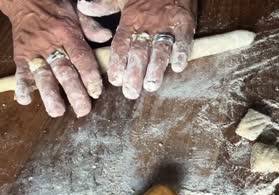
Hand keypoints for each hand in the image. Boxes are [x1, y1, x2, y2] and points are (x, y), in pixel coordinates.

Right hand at [0, 0, 111, 116]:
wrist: (25, 0)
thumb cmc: (57, 8)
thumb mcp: (77, 12)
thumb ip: (91, 26)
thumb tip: (107, 36)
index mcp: (67, 33)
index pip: (81, 57)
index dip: (89, 75)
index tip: (96, 92)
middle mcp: (51, 43)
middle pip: (64, 70)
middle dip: (74, 92)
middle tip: (83, 110)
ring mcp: (34, 50)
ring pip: (43, 74)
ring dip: (50, 94)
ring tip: (57, 111)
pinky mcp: (21, 55)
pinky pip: (21, 71)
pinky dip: (22, 86)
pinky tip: (25, 100)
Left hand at [78, 0, 196, 98]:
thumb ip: (104, 5)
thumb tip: (83, 7)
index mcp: (131, 20)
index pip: (121, 45)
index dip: (118, 64)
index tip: (115, 81)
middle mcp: (147, 25)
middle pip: (139, 52)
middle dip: (135, 73)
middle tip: (131, 92)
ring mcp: (166, 25)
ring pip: (160, 49)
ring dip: (156, 68)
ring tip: (151, 86)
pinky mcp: (185, 23)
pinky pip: (183, 40)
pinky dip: (181, 53)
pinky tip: (178, 67)